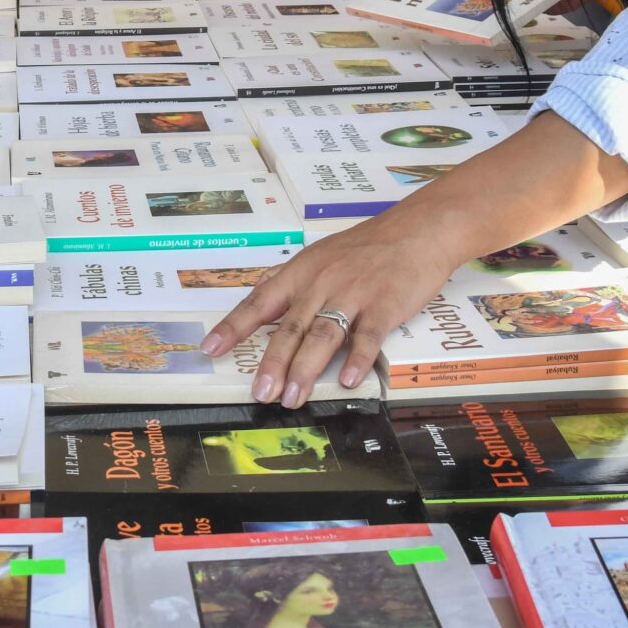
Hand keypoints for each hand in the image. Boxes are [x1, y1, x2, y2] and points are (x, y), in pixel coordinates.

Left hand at [200, 212, 480, 406]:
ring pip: (322, 335)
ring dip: (305, 369)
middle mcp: (321, 283)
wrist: (417, 230)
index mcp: (301, 272)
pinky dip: (357, 359)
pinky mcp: (385, 304)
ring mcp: (353, 294)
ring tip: (293, 397)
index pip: (259, 301)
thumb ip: (294, 282)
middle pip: (290, 327)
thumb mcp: (321, 256)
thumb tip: (264, 298)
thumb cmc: (367, 246)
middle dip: (272, 363)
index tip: (210, 348)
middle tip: (260, 393)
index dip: (234, 326)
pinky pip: (368, 336)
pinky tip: (347, 381)